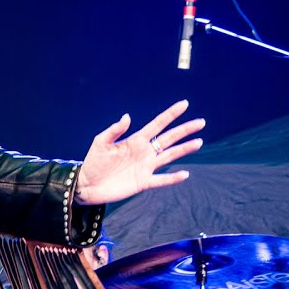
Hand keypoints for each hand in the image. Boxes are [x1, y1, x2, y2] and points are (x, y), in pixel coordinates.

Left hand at [74, 99, 203, 205]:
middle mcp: (144, 152)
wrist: (87, 185)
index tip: (184, 104)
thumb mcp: (101, 142)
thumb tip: (128, 117)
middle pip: (169, 138)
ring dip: (184, 149)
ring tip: (199, 142)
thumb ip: (114, 130)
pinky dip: (173, 178)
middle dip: (184, 130)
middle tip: (201, 122)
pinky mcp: (143, 182)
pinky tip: (185, 174)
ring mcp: (145, 167)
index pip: (157, 124)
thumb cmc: (93, 162)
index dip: (170, 114)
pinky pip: (161, 180)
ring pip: (169, 156)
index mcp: (135, 140)